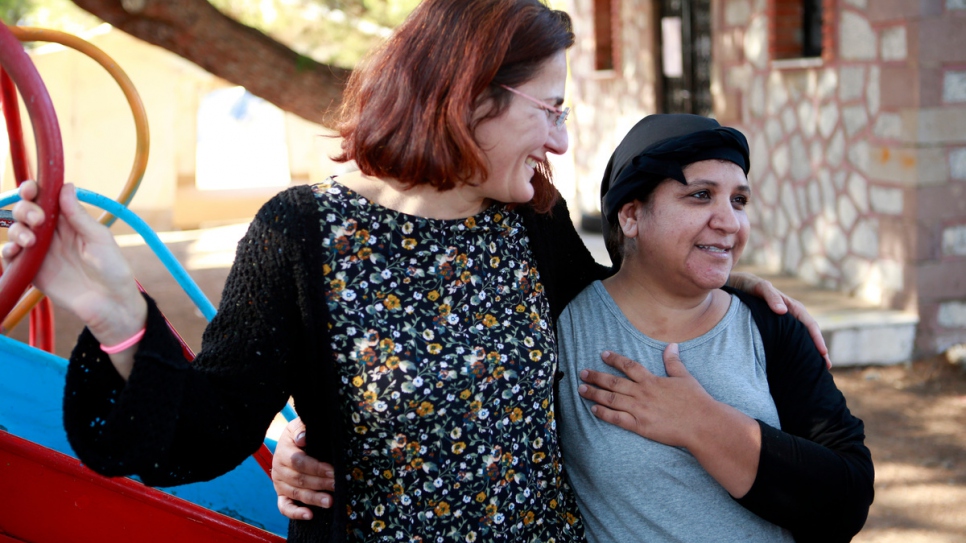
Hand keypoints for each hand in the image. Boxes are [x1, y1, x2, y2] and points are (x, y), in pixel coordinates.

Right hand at [2, 182, 145, 373]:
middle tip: (38, 221)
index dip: (33, 190)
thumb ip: (79, 216)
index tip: (31, 190)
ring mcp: (40, 252)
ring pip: (15, 232)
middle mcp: (52, 234)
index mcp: (69, 221)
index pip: (45, 199)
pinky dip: (7, 252)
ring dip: (16, 231)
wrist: (110, 303)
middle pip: (25, 212)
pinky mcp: (32, 271)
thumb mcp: (99, 239)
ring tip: (30, 241)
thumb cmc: (112, 268)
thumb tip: (66, 186)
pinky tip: (15, 252)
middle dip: (25, 210)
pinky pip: (11, 258)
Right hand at [273, 417, 334, 519]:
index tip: (333, 471)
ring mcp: (279, 484)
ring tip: (330, 502)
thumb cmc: (300, 432)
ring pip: (296, 494)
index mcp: (283, 452)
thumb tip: (303, 438)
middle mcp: (279, 469)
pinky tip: (310, 515)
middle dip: (320, 484)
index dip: (316, 468)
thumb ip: (301, 428)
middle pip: (299, 479)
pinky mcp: (281, 495)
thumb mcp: (299, 424)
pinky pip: (285, 507)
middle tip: (337, 486)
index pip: (299, 462)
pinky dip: (295, 513)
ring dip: (313, 499)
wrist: (289, 442)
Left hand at [579, 345, 759, 495]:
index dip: (615, 359)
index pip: (629, 366)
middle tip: (583, 373)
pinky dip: (604, 414)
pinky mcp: (640, 426)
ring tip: (581, 389)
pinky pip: (617, 419)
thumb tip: (672, 345)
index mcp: (652, 380)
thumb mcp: (685, 377)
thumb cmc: (696, 401)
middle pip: (614, 382)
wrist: (702, 424)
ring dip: (595, 393)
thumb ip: (673, 362)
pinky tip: (593, 409)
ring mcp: (640, 409)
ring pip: (611, 399)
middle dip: (596, 376)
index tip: (603, 354)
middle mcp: (642, 393)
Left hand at [728, 271, 830, 367]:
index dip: (817, 340)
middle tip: (827, 368)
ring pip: (801, 340)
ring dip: (809, 353)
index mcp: (793, 307)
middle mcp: (793, 317)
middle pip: (809, 335)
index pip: (810, 325)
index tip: (823, 354)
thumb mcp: (761, 288)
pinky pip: (790, 341)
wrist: (739, 286)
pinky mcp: (777, 330)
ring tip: (816, 369)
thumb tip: (782, 311)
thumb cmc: (751, 286)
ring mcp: (785, 324)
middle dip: (819, 350)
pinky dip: (796, 351)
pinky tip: (795, 363)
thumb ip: (771, 297)